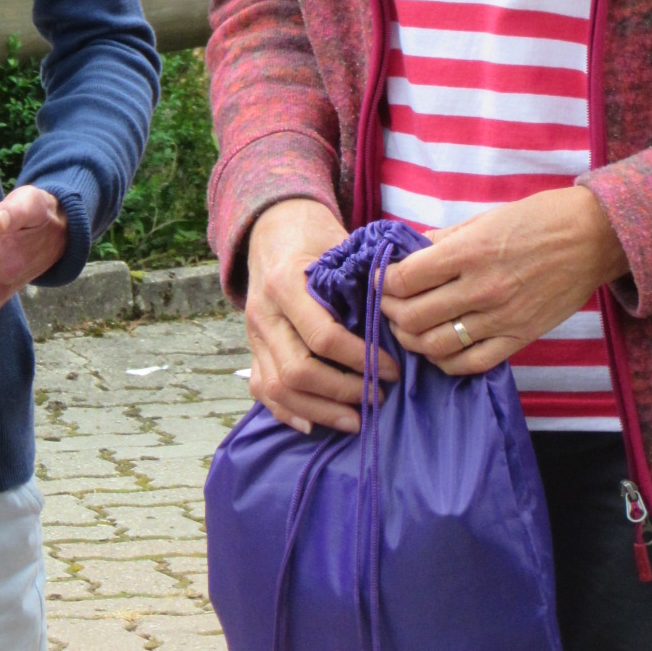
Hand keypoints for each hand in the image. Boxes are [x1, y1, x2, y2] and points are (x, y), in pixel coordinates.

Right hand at [244, 197, 393, 435]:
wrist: (271, 226)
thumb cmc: (313, 235)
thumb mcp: (338, 244)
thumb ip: (361, 279)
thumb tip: (400, 319)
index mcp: (285, 282)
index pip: (323, 337)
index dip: (361, 359)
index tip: (391, 369)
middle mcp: (263, 312)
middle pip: (297, 371)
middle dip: (342, 392)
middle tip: (377, 396)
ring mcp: (252, 333)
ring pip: (278, 388)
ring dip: (319, 411)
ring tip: (355, 419)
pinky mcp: (251, 348)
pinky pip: (262, 390)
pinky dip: (286, 413)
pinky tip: (314, 425)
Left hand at [379, 187, 628, 373]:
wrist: (591, 239)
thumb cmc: (537, 219)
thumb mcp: (483, 219)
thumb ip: (444, 240)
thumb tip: (410, 252)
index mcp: (467, 252)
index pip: (405, 278)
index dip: (384, 281)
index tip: (382, 279)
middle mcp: (480, 289)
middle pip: (413, 317)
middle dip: (391, 313)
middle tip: (390, 306)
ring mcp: (500, 319)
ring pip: (436, 345)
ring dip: (412, 340)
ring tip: (407, 329)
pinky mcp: (519, 339)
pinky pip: (471, 363)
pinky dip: (445, 362)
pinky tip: (438, 350)